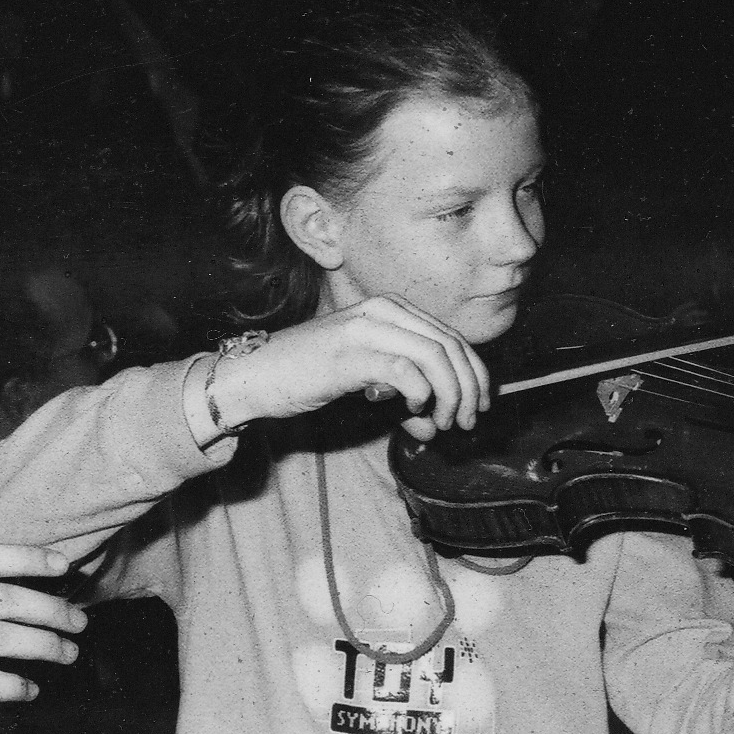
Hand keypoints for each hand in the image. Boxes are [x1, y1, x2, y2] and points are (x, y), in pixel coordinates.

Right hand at [211, 294, 489, 440]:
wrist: (253, 375)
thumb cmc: (307, 377)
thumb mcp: (367, 380)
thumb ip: (404, 395)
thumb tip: (435, 424)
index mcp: (391, 309)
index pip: (452, 337)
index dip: (475, 373)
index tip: (480, 405)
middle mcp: (383, 310)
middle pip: (451, 346)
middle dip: (468, 388)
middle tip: (466, 421)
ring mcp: (366, 329)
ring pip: (436, 357)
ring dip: (449, 396)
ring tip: (442, 423)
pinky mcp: (350, 353)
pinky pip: (405, 371)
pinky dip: (420, 394)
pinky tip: (414, 410)